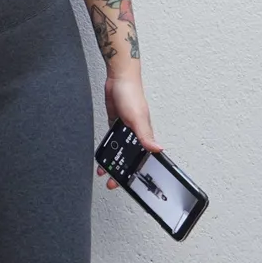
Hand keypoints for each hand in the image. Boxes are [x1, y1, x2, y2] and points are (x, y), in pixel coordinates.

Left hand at [99, 74, 162, 190]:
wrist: (118, 79)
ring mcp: (125, 129)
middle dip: (122, 171)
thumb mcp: (138, 118)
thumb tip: (158, 149)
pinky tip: (103, 155)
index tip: (131, 183)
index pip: (142, 157)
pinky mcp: (116, 123)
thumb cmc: (131, 95)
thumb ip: (146, 135)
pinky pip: (112, 140)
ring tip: (104, 171)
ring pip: (120, 150)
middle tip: (112, 182)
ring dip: (113, 161)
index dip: (137, 170)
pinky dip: (108, 149)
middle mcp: (136, 134)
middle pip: (129, 157)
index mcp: (144, 134)